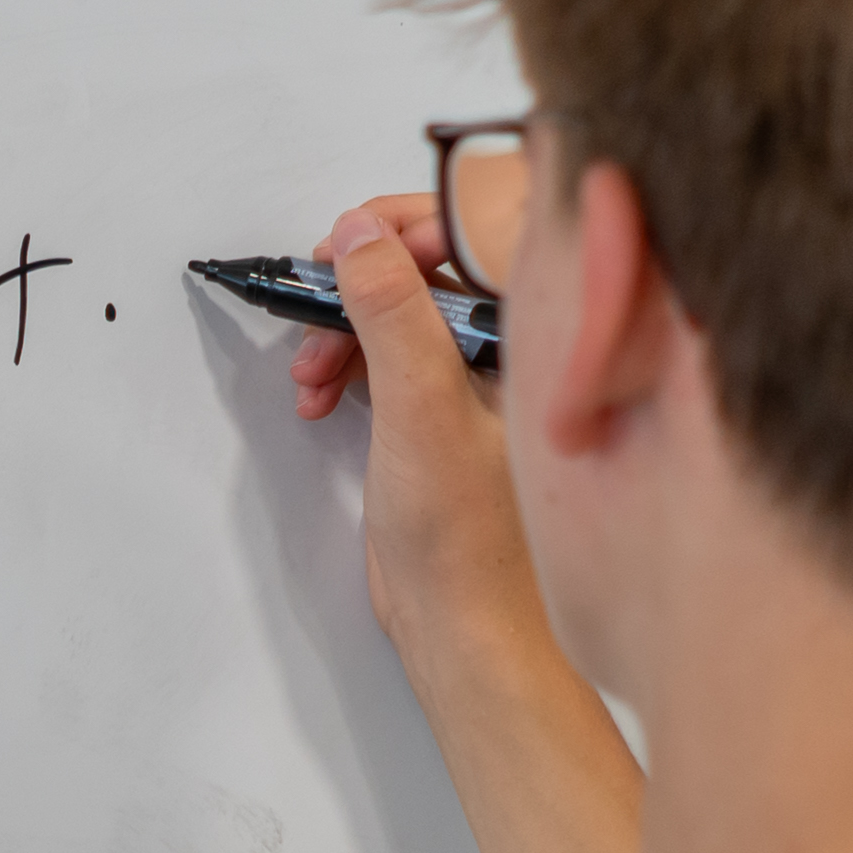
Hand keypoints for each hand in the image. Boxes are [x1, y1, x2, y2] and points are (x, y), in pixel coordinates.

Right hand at [286, 195, 540, 666]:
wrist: (467, 627)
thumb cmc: (472, 543)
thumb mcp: (420, 410)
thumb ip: (392, 313)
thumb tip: (360, 236)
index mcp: (540, 331)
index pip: (479, 228)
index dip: (405, 224)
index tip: (348, 245)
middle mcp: (519, 344)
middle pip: (429, 261)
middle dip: (358, 282)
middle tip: (314, 307)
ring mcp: (482, 376)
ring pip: (401, 308)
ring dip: (342, 328)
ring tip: (312, 373)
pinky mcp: (445, 410)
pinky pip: (390, 352)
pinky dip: (347, 363)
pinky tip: (322, 396)